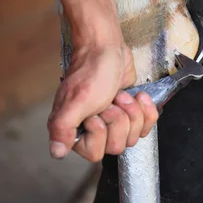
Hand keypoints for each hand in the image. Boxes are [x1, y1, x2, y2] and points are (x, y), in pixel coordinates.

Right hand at [48, 43, 158, 161]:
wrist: (107, 48)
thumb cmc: (90, 70)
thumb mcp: (76, 101)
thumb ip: (63, 128)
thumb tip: (56, 152)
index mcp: (75, 131)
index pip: (95, 154)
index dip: (101, 132)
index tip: (96, 112)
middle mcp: (93, 130)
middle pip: (118, 146)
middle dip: (119, 119)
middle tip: (110, 100)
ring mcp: (113, 123)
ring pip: (133, 136)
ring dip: (132, 111)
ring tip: (120, 95)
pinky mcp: (129, 114)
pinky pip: (146, 126)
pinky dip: (146, 110)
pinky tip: (137, 96)